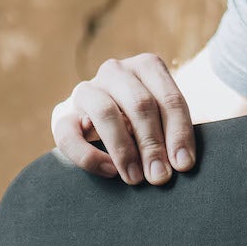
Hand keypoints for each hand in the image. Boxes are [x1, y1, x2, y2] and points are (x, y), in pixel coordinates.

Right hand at [51, 54, 196, 185]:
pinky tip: (109, 171)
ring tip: (136, 178)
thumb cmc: (148, 128)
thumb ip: (175, 133)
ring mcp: (87, 90)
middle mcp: (115, 71)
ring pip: (105, 111)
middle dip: (152, 144)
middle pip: (139, 104)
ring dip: (123, 149)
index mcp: (146, 67)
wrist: (107, 126)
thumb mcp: (167, 123)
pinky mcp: (62, 114)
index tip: (184, 164)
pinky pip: (69, 134)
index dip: (178, 132)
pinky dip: (90, 156)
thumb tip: (182, 162)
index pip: (169, 98)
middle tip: (160, 177)